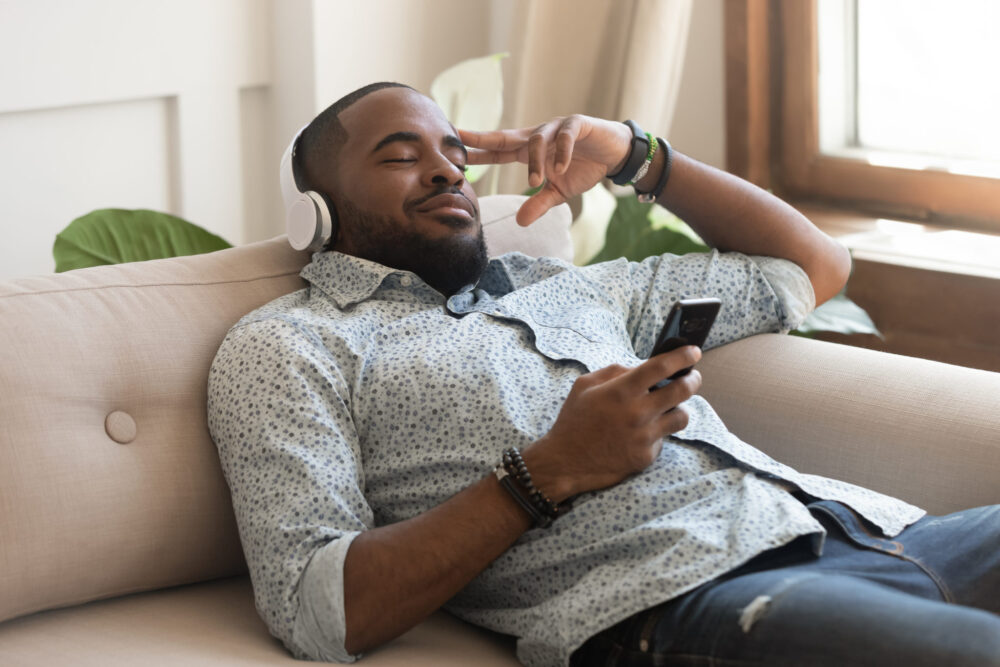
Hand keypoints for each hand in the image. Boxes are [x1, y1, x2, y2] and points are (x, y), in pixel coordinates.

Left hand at [459, 115, 631, 225]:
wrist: (615, 154)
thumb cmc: (584, 168)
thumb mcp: (559, 192)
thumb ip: (539, 203)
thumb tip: (519, 222)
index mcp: (529, 149)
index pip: (497, 149)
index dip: (477, 150)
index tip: (453, 153)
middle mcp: (539, 135)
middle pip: (505, 135)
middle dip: (482, 137)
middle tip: (461, 140)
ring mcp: (558, 127)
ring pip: (538, 139)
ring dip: (535, 162)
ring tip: (536, 182)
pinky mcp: (579, 124)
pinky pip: (566, 135)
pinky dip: (562, 152)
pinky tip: (561, 169)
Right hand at [522, 346, 702, 500]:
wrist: (565, 462)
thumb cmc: (574, 420)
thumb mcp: (585, 385)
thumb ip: (615, 372)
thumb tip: (641, 368)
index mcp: (621, 391)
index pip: (661, 367)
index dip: (682, 356)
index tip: (693, 351)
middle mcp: (637, 413)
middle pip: (682, 390)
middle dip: (693, 379)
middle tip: (692, 376)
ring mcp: (644, 437)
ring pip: (681, 417)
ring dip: (678, 408)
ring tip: (667, 407)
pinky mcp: (646, 456)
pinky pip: (663, 438)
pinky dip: (657, 432)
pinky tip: (641, 433)